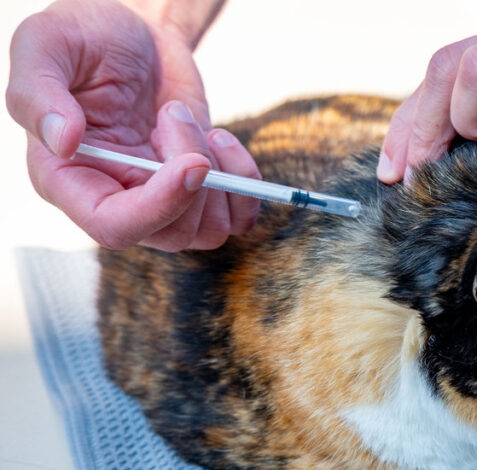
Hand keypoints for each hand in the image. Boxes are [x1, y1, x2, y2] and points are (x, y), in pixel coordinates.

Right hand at [6, 0, 259, 249]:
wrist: (133, 33)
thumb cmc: (82, 37)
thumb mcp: (45, 44)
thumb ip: (37, 93)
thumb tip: (65, 142)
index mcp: (67, 180)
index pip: (113, 227)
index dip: (158, 208)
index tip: (191, 163)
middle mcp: (115, 199)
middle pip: (172, 233)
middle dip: (192, 176)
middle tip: (173, 112)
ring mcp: (161, 199)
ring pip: (209, 230)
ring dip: (217, 173)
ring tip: (182, 116)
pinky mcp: (199, 190)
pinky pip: (238, 218)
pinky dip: (243, 181)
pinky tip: (220, 138)